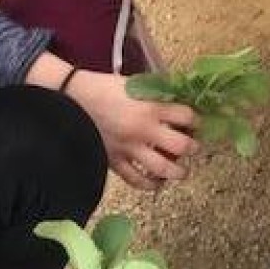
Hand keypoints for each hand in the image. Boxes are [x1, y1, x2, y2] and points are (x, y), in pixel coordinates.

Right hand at [67, 70, 199, 189]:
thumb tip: (176, 102)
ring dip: (178, 172)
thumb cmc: (104, 87)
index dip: (197, 120)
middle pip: (181, 146)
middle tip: (194, 148)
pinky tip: (157, 183)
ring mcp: (130, 148)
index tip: (197, 123)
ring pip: (163, 168)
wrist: (72, 99)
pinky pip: (136, 179)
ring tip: (182, 171)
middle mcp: (144, 130)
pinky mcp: (115, 161)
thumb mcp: (134, 84)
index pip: (187, 117)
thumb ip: (156, 95)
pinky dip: (150, 184)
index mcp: (151, 107)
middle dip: (193, 148)